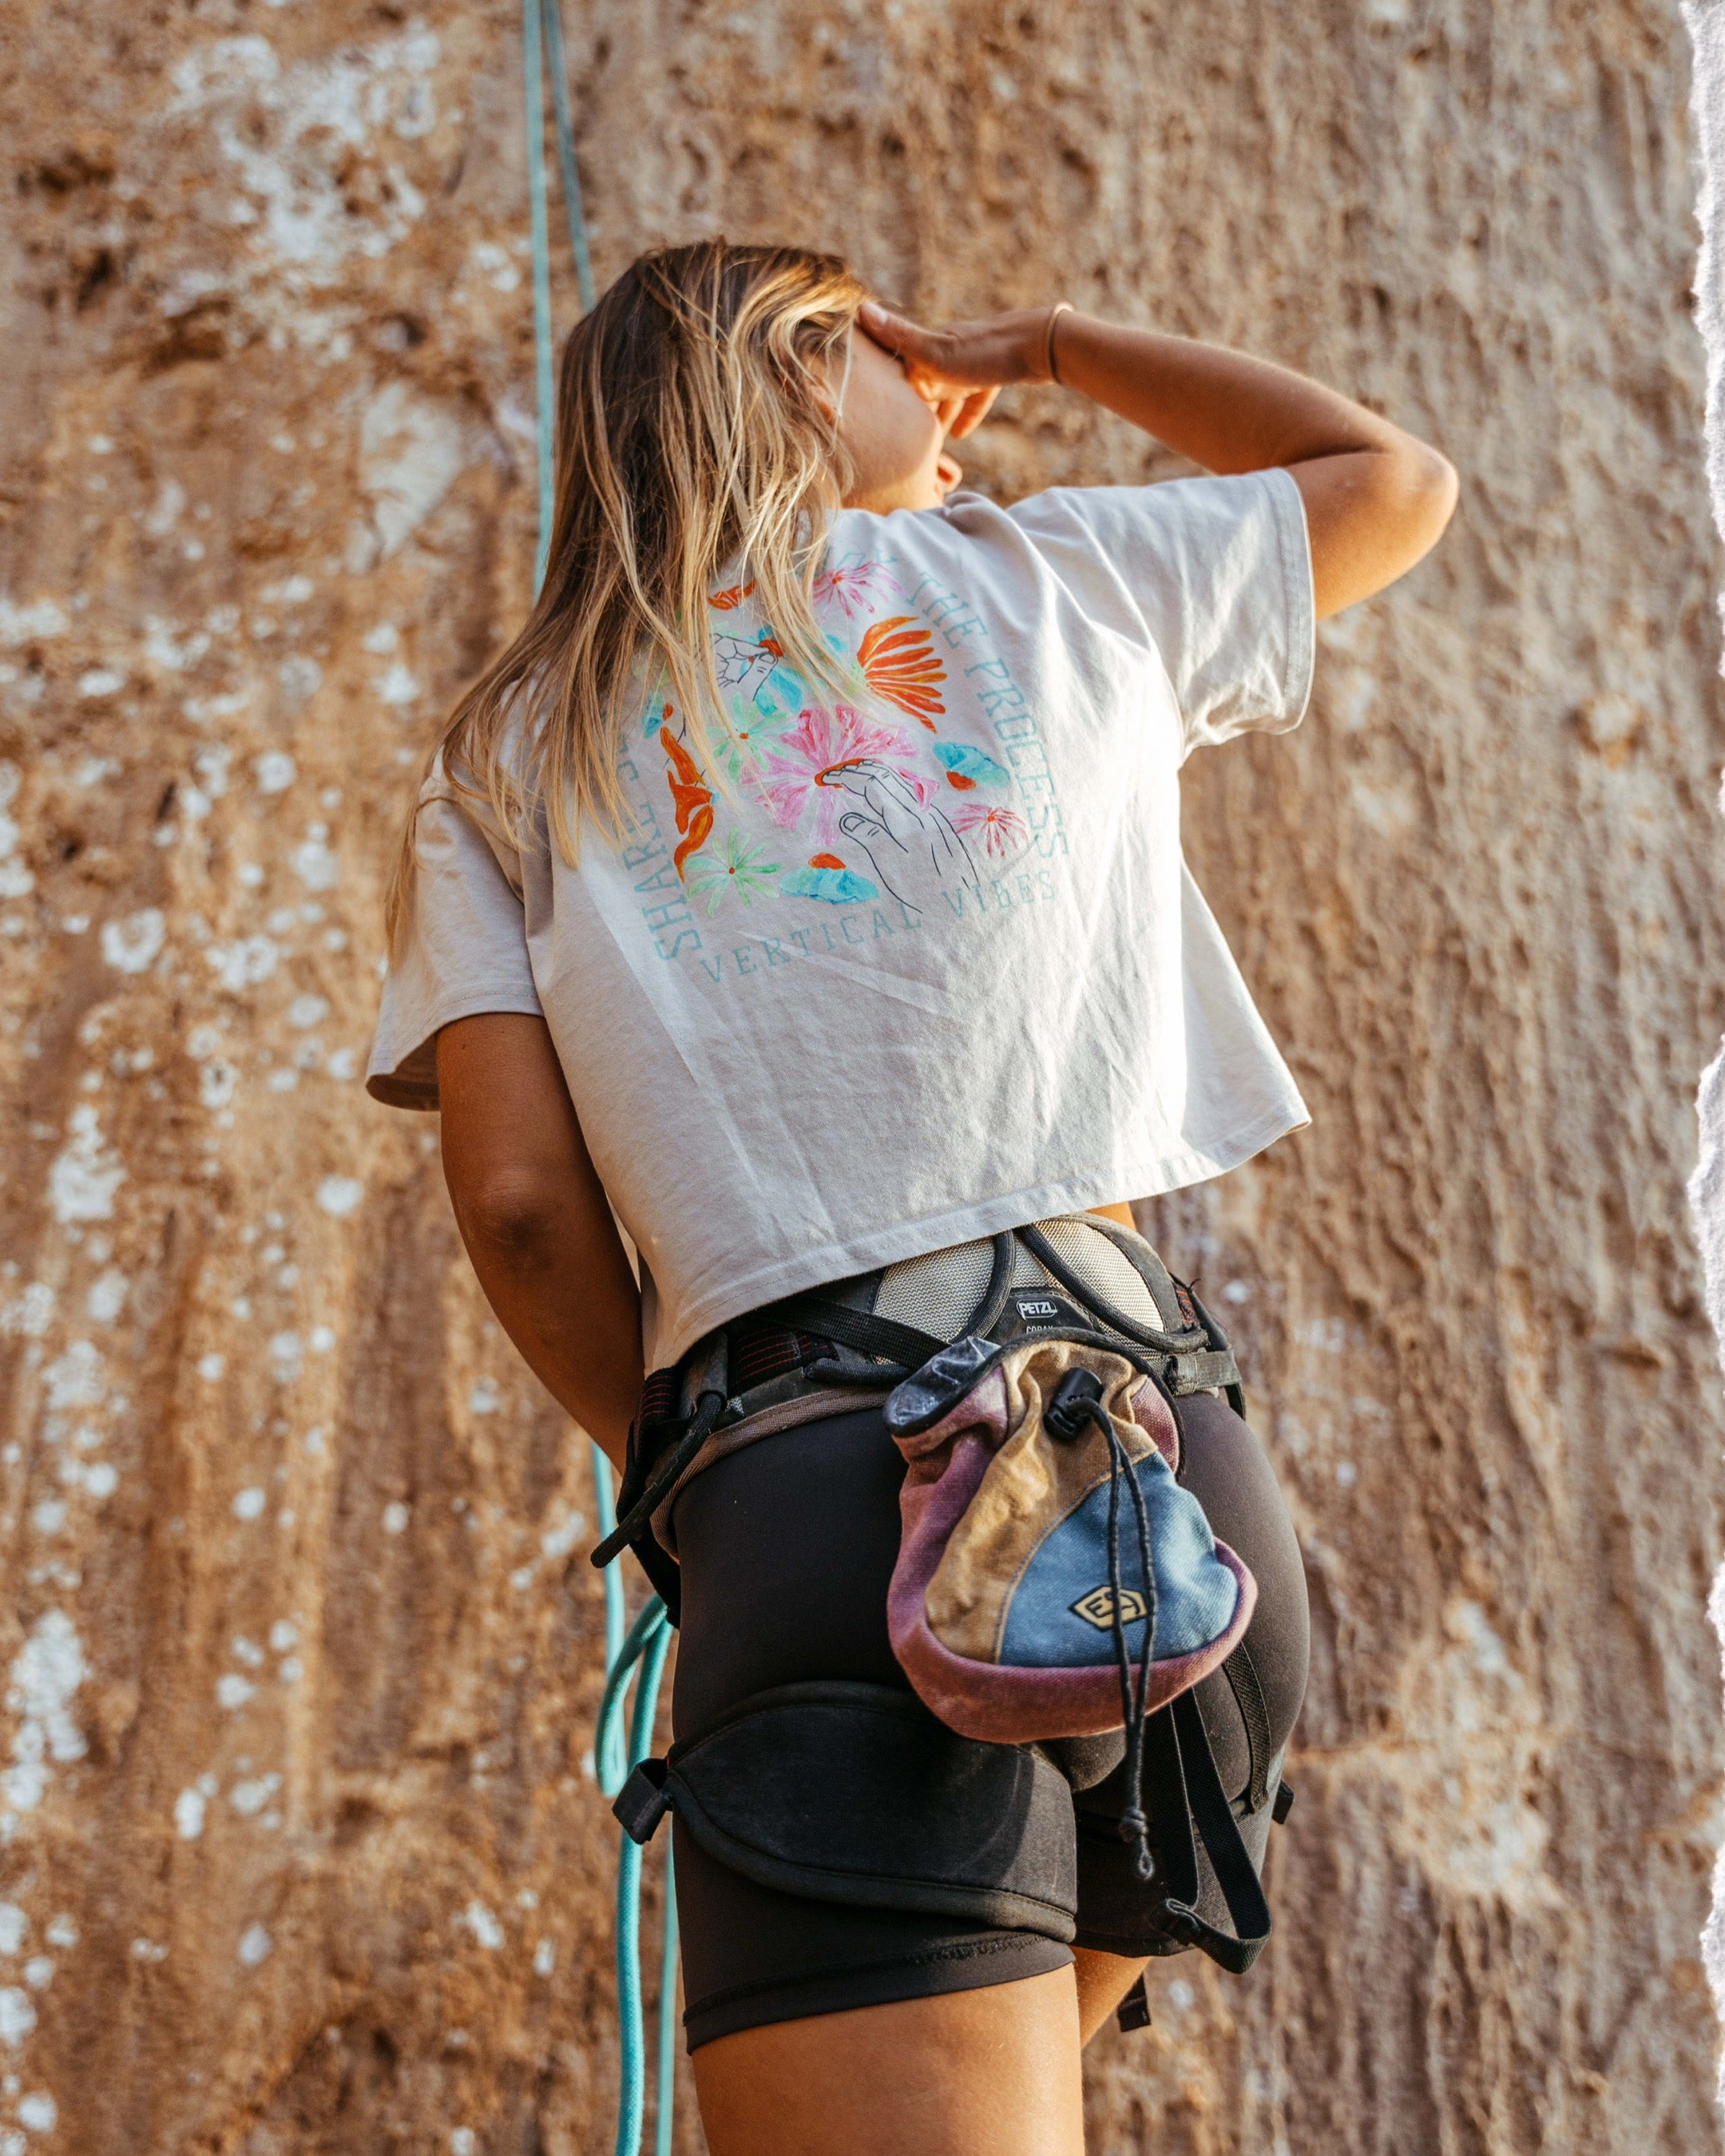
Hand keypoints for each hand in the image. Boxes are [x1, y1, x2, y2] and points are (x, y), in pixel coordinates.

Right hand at [826, 760, 976, 916]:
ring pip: (898, 782)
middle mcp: (919, 809)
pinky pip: (908, 793)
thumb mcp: (890, 864)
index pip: (871, 782)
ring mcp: (930, 814)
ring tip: (854, 777)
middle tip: (836, 773)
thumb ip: (869, 836)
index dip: (846, 776)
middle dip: (858, 769)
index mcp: (904, 817)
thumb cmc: (924, 889)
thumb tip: (847, 818)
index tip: (826, 779)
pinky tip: (883, 796)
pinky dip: (888, 787)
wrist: (964, 901)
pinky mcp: (938, 823)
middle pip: (885, 775)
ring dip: (873, 775)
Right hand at [858, 301, 1066, 438]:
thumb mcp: (936, 352)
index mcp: (928, 348)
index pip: (898, 370)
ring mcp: (971, 360)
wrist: (1042, 345)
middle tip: (897, 437)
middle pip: (922, 384)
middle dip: (910, 407)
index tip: (869, 412)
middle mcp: (947, 351)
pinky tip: (962, 433)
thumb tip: (860, 308)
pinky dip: (967, 411)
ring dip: (937, 414)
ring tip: (927, 441)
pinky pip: (976, 394)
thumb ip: (899, 337)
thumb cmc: (985, 353)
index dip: (885, 390)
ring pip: (947, 390)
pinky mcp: (995, 369)